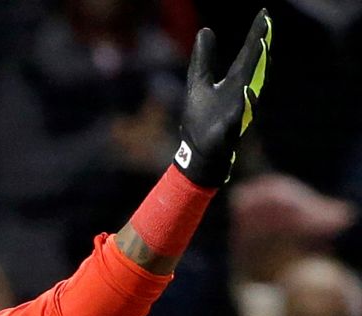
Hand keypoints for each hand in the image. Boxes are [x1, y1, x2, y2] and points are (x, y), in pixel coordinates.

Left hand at [175, 9, 271, 186]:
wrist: (199, 153)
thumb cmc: (202, 119)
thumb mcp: (199, 83)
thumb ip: (204, 58)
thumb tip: (206, 30)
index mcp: (234, 83)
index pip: (247, 55)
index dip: (256, 35)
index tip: (264, 14)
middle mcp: (240, 95)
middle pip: (252, 68)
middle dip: (259, 47)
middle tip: (266, 26)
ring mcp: (236, 113)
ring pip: (250, 91)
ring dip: (256, 72)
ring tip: (260, 48)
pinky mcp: (227, 131)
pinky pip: (238, 116)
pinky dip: (244, 104)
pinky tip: (247, 90)